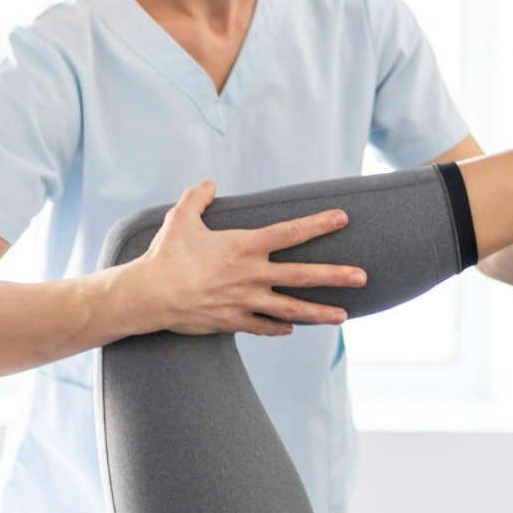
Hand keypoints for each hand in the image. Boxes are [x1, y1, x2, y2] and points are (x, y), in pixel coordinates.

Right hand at [129, 180, 367, 336]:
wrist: (150, 295)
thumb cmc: (165, 255)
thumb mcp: (181, 218)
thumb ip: (198, 198)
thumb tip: (208, 184)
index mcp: (244, 246)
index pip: (289, 233)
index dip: (318, 224)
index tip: (342, 218)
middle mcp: (251, 274)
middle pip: (303, 275)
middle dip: (335, 275)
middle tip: (362, 277)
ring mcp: (245, 300)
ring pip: (291, 308)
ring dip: (319, 312)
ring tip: (343, 316)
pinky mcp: (233, 321)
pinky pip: (262, 325)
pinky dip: (278, 327)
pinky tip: (292, 328)